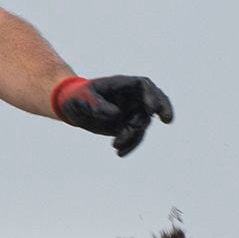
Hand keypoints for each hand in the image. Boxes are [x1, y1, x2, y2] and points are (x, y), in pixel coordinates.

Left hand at [51, 74, 175, 155]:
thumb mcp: (82, 98)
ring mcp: (130, 111)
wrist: (70, 108)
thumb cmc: (76, 96)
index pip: (144, 86)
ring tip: (116, 144)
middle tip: (168, 120)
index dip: (152, 95)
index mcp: (123, 85)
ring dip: (133, 136)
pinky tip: (119, 152)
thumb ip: (98, 104)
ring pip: (142, 124)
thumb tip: (117, 114)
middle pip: (153, 101)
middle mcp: (131, 97)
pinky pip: (134, 136)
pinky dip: (130, 145)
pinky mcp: (126, 125)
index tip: (152, 109)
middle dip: (163, 109)